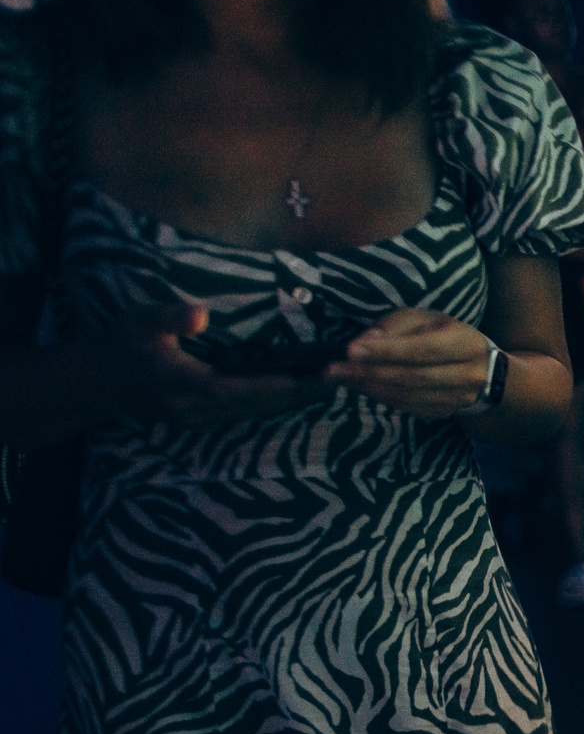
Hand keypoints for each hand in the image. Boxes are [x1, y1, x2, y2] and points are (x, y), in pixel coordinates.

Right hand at [102, 302, 328, 429]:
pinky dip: (274, 401)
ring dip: (292, 400)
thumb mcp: (138, 321)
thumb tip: (201, 313)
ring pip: (255, 411)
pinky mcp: (203, 420)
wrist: (94, 382)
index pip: (234, 388)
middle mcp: (195, 409)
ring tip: (330, 385)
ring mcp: (200, 419)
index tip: (307, 378)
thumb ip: (170, 317)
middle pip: (255, 404)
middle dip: (297, 393)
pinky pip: (247, 412)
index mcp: (180, 384)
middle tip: (339, 378)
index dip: (272, 385)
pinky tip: (300, 391)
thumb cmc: (119, 343)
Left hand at [325, 309, 496, 419]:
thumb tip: (364, 342)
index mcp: (465, 343)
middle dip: (370, 373)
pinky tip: (361, 387)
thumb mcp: (425, 318)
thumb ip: (395, 326)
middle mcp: (468, 375)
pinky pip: (409, 408)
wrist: (483, 368)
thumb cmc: (445, 334)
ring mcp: (458, 398)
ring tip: (341, 378)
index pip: (422, 349)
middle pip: (413, 377)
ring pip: (409, 397)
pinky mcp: (446, 412)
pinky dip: (381, 397)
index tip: (351, 350)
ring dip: (371, 388)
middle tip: (334, 370)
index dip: (386, 351)